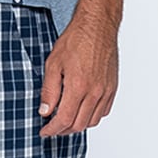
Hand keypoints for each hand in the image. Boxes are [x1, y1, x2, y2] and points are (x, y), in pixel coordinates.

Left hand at [38, 13, 118, 137]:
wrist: (97, 26)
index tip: (45, 131)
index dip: (52, 130)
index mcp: (78, 86)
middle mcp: (95, 92)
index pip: (64, 120)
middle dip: (63, 130)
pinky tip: (82, 110)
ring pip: (92, 121)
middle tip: (52, 127)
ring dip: (78, 125)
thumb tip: (45, 111)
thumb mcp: (53, 63)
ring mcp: (106, 90)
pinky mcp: (112, 87)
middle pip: (79, 124)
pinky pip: (103, 111)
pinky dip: (92, 116)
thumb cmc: (76, 39)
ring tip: (66, 119)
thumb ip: (49, 90)